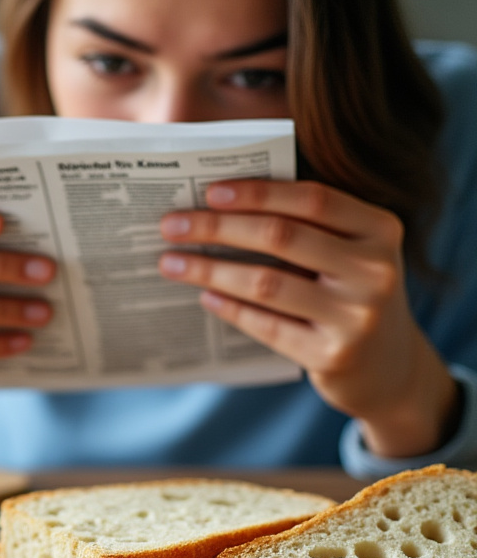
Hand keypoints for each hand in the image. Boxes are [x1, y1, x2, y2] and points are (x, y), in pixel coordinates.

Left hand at [158, 180, 458, 457]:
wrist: (388, 366)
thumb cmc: (350, 292)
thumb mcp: (348, 251)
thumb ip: (304, 225)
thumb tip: (218, 204)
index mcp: (380, 230)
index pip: (312, 199)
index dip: (258, 193)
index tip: (209, 192)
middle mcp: (375, 271)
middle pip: (281, 236)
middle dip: (218, 227)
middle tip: (171, 225)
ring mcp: (357, 317)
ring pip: (266, 283)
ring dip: (209, 269)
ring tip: (169, 262)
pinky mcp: (332, 355)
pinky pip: (266, 325)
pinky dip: (229, 308)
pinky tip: (202, 295)